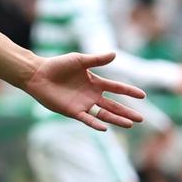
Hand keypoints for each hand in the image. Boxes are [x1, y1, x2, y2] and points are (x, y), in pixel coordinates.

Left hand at [25, 52, 147, 130]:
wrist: (38, 74)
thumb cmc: (57, 65)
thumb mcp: (79, 60)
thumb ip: (96, 59)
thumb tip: (115, 54)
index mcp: (94, 82)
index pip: (116, 87)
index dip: (129, 91)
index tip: (143, 95)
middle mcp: (91, 95)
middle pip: (113, 106)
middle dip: (127, 112)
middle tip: (141, 119)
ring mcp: (83, 104)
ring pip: (104, 114)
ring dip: (116, 119)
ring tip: (130, 124)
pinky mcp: (72, 111)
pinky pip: (87, 119)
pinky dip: (96, 123)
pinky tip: (106, 127)